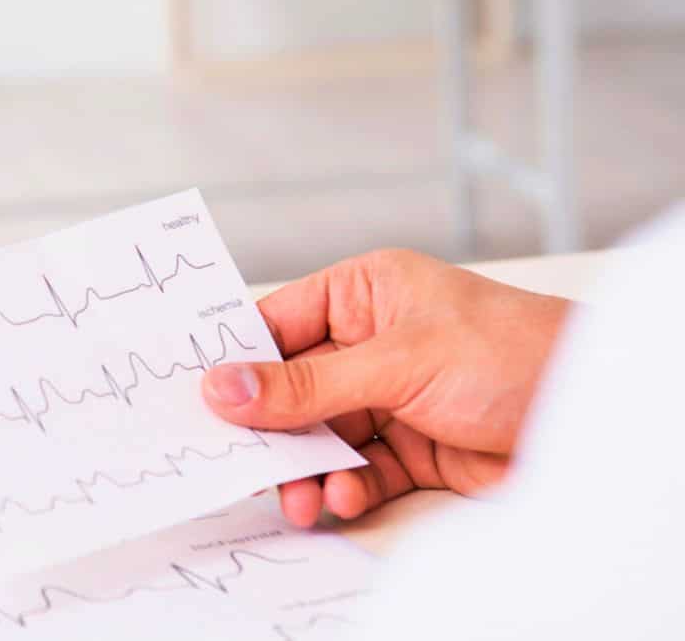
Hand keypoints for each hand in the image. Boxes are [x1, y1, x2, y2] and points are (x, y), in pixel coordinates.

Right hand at [200, 250, 570, 526]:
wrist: (597, 416)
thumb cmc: (517, 354)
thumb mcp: (398, 363)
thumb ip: (307, 384)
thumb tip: (224, 388)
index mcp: (365, 293)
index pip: (277, 323)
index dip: (235, 360)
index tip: (194, 396)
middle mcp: (372, 342)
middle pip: (291, 389)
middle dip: (269, 431)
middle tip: (241, 463)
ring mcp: (390, 398)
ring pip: (318, 438)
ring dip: (304, 471)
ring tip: (301, 499)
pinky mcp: (412, 449)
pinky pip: (355, 471)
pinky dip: (343, 490)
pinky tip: (344, 499)